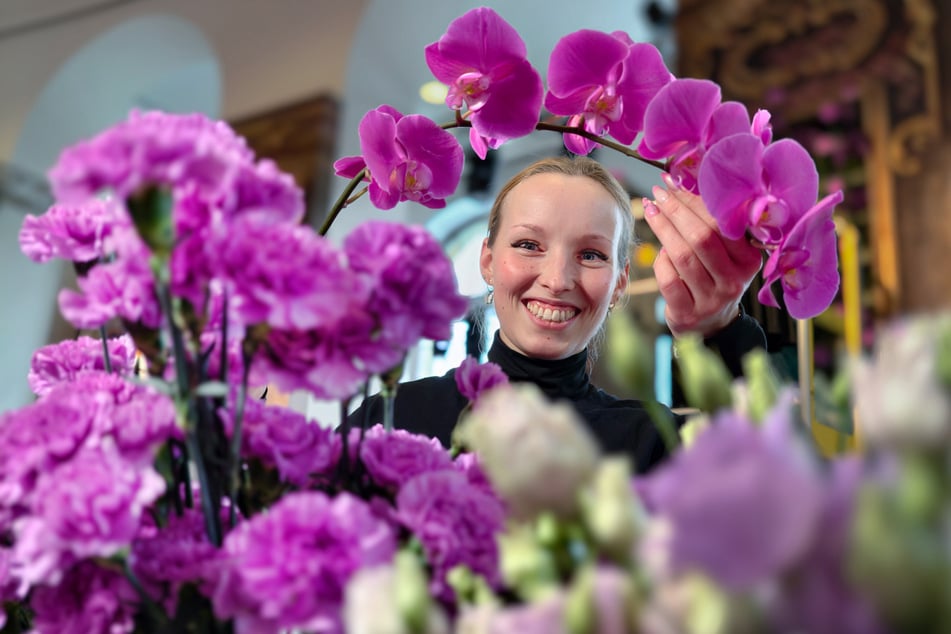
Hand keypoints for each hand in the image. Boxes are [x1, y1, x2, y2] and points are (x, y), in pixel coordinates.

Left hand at [642, 174, 762, 337]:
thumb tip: (681, 184)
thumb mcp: (726, 255)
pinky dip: (661, 260)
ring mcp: (711, 300)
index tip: (675, 183)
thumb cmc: (714, 278)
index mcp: (749, 260)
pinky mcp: (688, 313)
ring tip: (651, 210)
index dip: (696, 201)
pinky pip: (668, 279)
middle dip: (676, 211)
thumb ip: (712, 225)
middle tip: (658, 194)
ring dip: (663, 229)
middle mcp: (734, 281)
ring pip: (682, 256)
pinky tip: (660, 250)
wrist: (710, 325)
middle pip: (702, 238)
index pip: (723, 224)